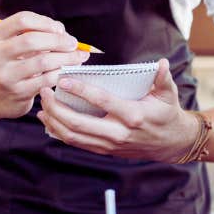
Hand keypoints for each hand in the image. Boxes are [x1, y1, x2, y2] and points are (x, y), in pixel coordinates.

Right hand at [0, 11, 88, 118]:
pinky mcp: (18, 92)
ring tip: (79, 56)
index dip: (45, 22)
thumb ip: (36, 34)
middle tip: (73, 43)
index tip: (60, 29)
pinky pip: (47, 79)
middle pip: (31, 39)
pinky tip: (69, 70)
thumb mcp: (14, 45)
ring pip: (43, 61)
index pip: (22, 20)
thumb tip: (64, 33)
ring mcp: (5, 75)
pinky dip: (62, 72)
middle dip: (58, 40)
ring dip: (66, 57)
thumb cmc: (12, 64)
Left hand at [38, 58, 198, 161]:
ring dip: (53, 120)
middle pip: (78, 123)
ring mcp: (109, 144)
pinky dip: (58, 132)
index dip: (80, 90)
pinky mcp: (104, 150)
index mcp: (133, 115)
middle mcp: (118, 133)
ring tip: (43, 104)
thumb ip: (162, 78)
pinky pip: (76, 143)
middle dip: (56, 107)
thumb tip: (162, 63)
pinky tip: (49, 120)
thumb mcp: (168, 94)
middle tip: (45, 91)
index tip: (63, 80)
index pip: (102, 101)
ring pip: (73, 136)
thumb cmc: (167, 114)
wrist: (170, 144)